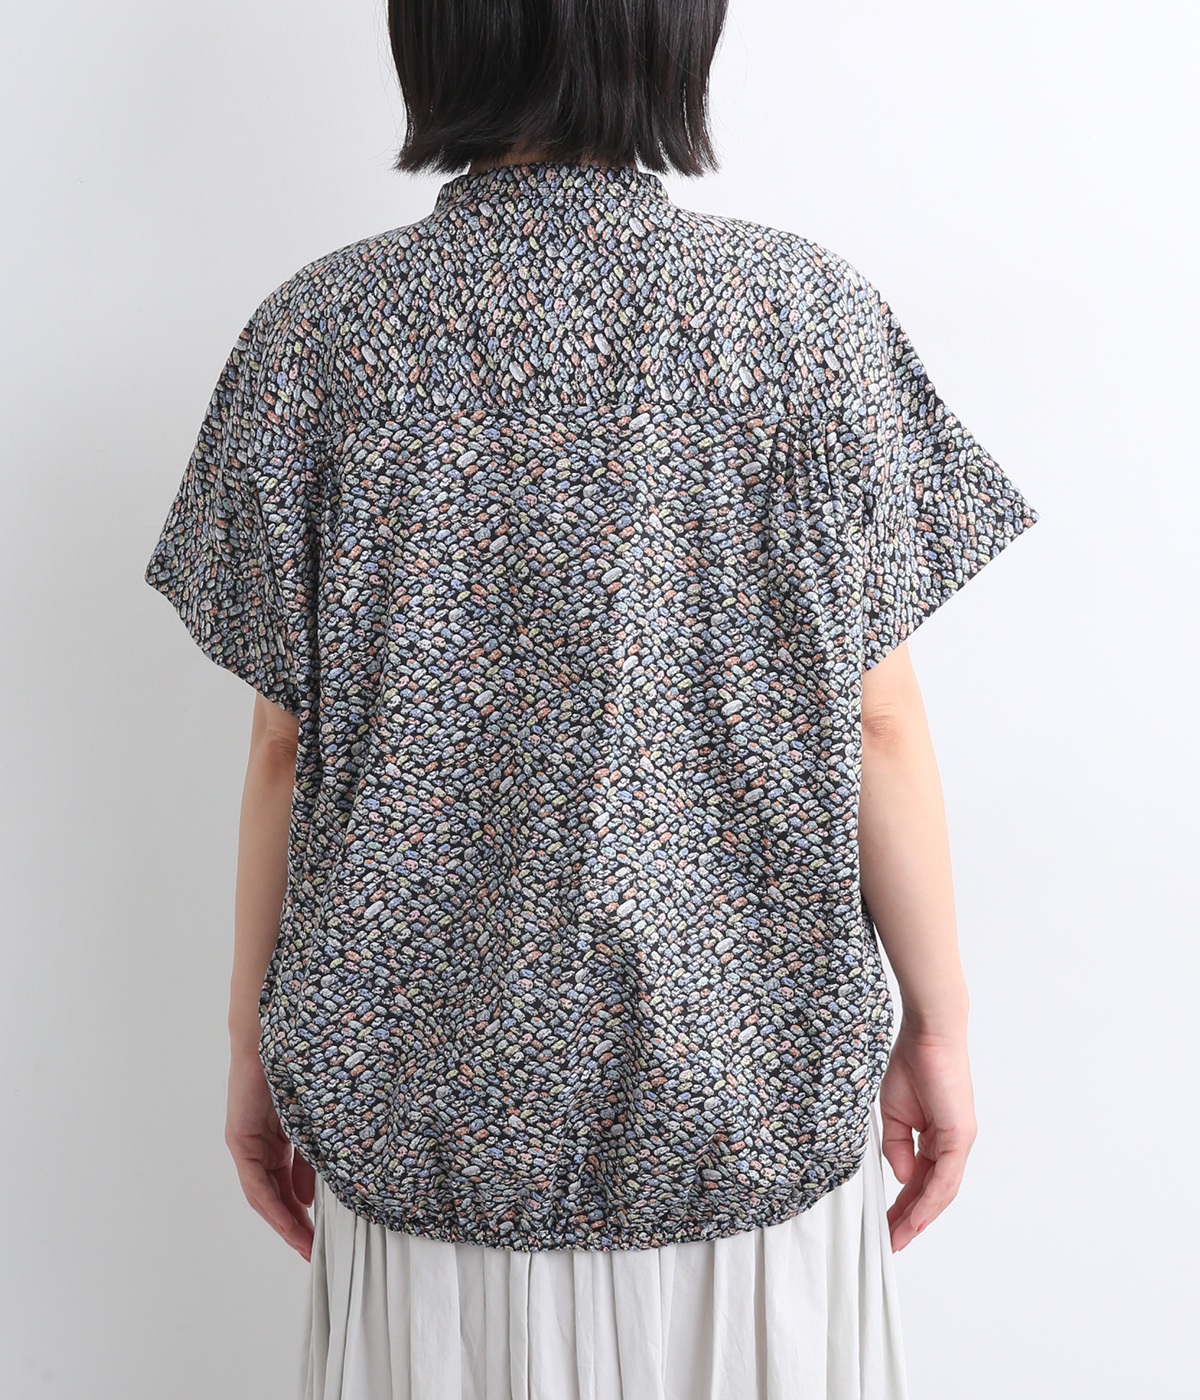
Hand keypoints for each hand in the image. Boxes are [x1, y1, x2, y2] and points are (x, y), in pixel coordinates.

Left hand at [225, 1049, 314, 1261]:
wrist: (276, 1037)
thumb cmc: (301, 1069)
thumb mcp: (313, 1124)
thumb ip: (311, 1158)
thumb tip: (312, 1198)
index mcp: (279, 1141)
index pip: (289, 1187)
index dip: (304, 1215)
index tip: (320, 1238)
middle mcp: (260, 1147)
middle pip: (276, 1197)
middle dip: (295, 1227)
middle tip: (314, 1252)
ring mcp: (247, 1144)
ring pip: (264, 1195)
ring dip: (285, 1222)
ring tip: (305, 1244)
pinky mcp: (239, 1140)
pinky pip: (255, 1181)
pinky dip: (272, 1203)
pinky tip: (288, 1219)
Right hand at [879, 1018, 976, 1251]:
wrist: (928, 1034)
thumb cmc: (912, 1063)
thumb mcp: (893, 1113)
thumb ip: (894, 1146)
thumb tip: (900, 1176)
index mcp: (935, 1136)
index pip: (920, 1180)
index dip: (904, 1204)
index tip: (888, 1224)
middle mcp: (950, 1143)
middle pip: (932, 1192)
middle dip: (911, 1219)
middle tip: (893, 1241)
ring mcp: (958, 1141)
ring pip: (941, 1191)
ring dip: (920, 1217)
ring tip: (900, 1237)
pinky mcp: (960, 1136)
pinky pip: (946, 1177)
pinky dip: (931, 1200)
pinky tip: (917, 1216)